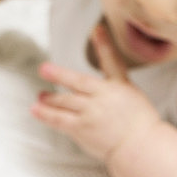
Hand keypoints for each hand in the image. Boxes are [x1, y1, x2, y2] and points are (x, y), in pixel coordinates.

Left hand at [31, 23, 161, 161]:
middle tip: (43, 69)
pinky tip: (36, 110)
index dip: (103, 44)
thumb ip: (112, 66)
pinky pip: (60, 121)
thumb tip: (102, 39)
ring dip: (49, 98)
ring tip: (40, 96)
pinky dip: (46, 115)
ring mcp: (91, 116)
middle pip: (77, 84)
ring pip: (65, 102)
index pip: (110, 61)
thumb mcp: (129, 89)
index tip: (96, 29)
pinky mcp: (82, 131)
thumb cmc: (138, 119)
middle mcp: (102, 100)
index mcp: (115, 88)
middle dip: (59, 75)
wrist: (140, 147)